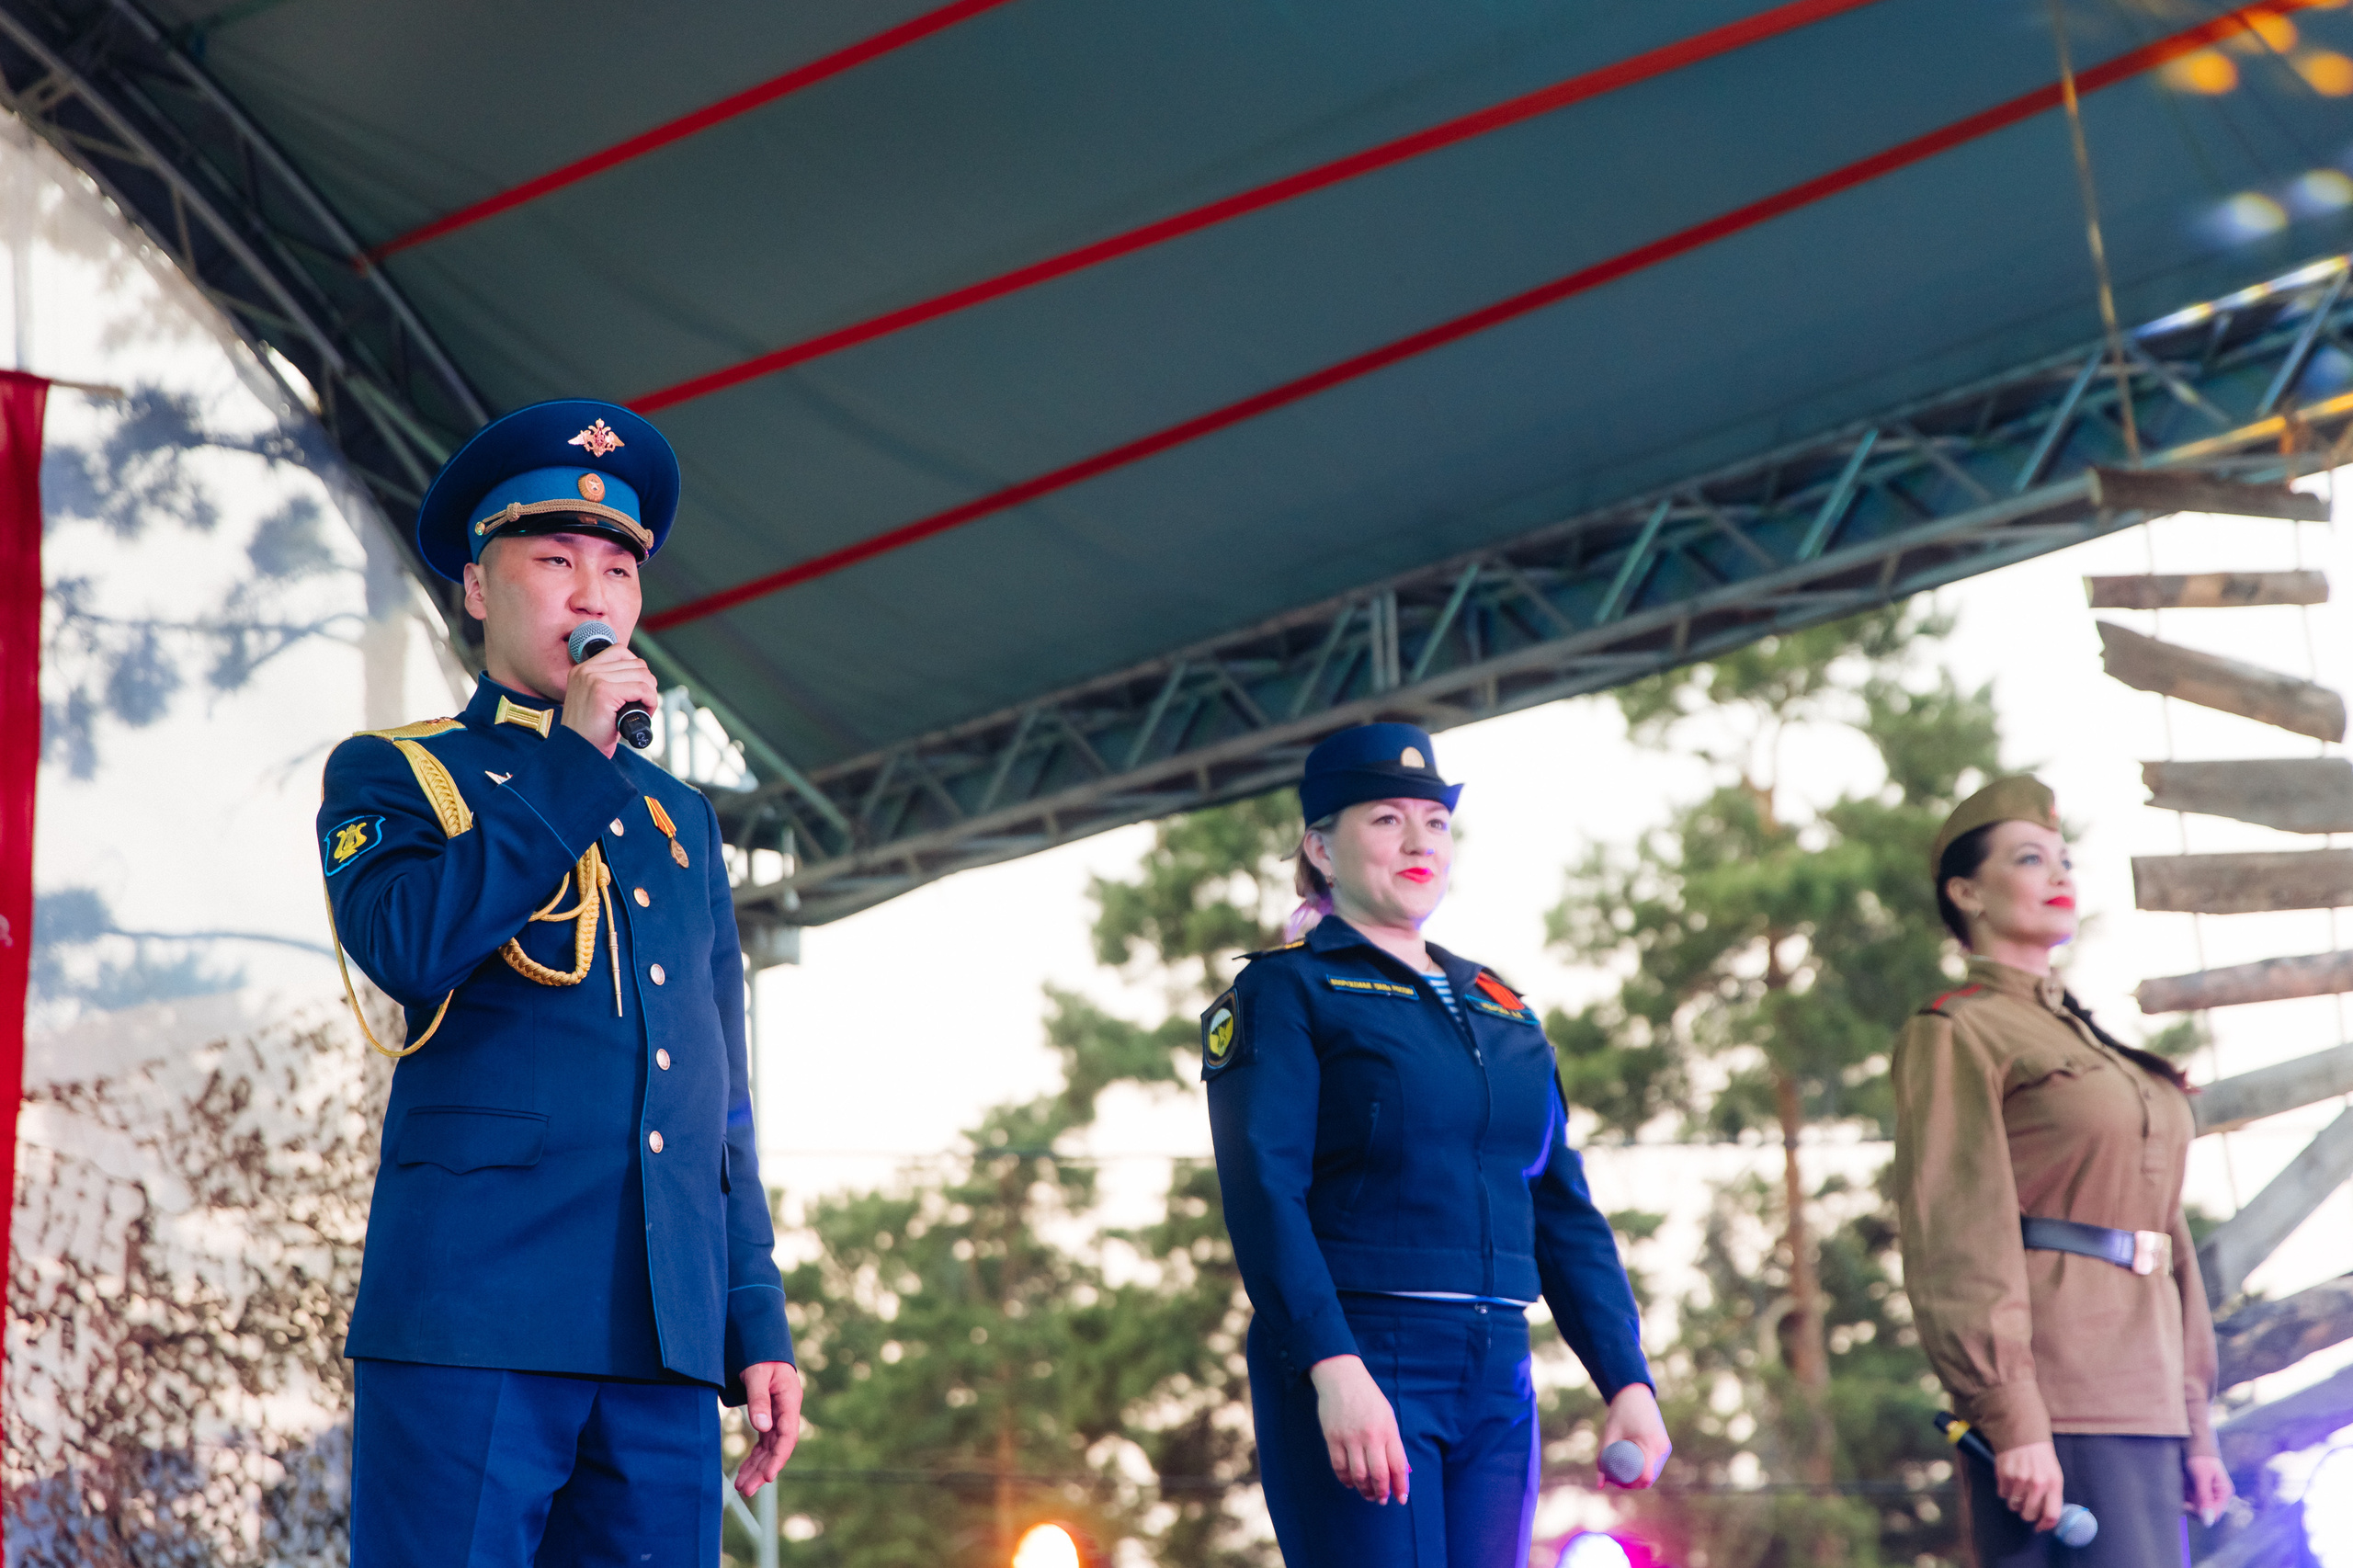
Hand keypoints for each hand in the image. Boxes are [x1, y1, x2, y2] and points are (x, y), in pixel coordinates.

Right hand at [561, 644, 658, 757]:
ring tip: (643, 709)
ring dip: (650, 694)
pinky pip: (642, 689)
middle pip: (636, 663)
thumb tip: (641, 673)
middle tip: (643, 703)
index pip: (620, 651)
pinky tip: (645, 713)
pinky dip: (650, 702)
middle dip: (647, 683)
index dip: (636, 669)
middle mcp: (586, 671)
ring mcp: (594, 680)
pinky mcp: (604, 692)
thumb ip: (609, 682)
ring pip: (642, 675)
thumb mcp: (594, 699)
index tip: (637, 689)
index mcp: (582, 669)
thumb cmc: (590, 731)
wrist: (578, 751)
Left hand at [733, 1361, 802, 1497]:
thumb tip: (762, 1427)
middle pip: (778, 1448)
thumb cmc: (760, 1356)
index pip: (787, 1436)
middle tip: (747, 1490)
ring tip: (742, 1487)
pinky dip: (754, 1458)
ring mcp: (778, 1417)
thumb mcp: (758, 1374)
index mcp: (789, 1401)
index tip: (768, 1476)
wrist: (762, 1346)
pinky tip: (744, 1472)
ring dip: (757, 1468)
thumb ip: (759, 1400)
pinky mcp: (768, 1418)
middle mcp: (786, 1412)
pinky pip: (763, 1443)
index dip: (778, 1458)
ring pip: (769, 1449)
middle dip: (763, 1470)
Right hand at [1309, 1354, 1407, 1503]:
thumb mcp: (1388, 1416)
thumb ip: (1393, 1442)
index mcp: (1388, 1430)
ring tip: (1368, 1494)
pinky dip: (1345, 1479)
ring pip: (1358, 1474)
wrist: (1341, 1377)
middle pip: (1378, 1474)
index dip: (1401, 1486)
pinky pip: (1339, 1466)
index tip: (1401, 1499)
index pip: (1397, 1465)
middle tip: (1382, 1500)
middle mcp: (1370, 1436)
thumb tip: (1399, 1470)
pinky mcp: (1332, 1438)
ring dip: (1364, 1489)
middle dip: (1382, 1492)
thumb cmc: (1368, 1397)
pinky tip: (1351, 1483)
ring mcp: (1350, 1438)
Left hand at [1599, 1382, 1670, 1486]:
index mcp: (1651, 1444)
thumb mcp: (1610, 1434)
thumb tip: (1599, 1485)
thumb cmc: (1620, 1411)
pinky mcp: (1663, 1445)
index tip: (1615, 1482)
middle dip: (1632, 1483)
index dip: (1631, 1485)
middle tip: (1613, 1479)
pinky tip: (1628, 1465)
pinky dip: (1642, 1467)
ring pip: (1652, 1472)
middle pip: (1649, 1478)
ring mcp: (1664, 1447)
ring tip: (1619, 1472)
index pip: (1645, 1477)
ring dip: (1637, 1476)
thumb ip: (1603, 1459)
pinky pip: (1653, 1464)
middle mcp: (1661, 1448)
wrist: (1634, 1392)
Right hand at [1994, 1440, 2065, 1530]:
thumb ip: (2052, 1497)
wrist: (2023, 1436)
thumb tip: (2046, 1519)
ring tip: (2018, 1488)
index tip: (2039, 1526)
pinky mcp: (2003, 1474)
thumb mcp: (2054, 1476)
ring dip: (2015, 1501)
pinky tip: (2010, 1480)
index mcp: (2053, 1484)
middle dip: (2027, 1513)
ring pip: (2013, 1506)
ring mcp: (2019, 1479)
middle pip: (2029, 1514)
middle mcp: (2037, 1483)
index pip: (2051, 1515)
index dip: (2044, 1525)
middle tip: (2026, 1504)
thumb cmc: (2041, 1459)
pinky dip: (2005, 1491)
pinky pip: (2002, 1494)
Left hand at [2185, 1454, 2232, 1524]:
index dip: (2199, 1513)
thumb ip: (2204, 1497)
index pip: (2214, 1514)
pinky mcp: (2194, 1487)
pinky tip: (2179, 1478)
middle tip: (2179, 1490)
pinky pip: (2185, 1495)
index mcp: (2223, 1492)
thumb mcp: (2201, 1476)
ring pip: (2191, 1504)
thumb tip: (2208, 1521)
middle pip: (2202, 1511)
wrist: (2190, 1437)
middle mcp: (2215, 1494)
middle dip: (2189, 1503)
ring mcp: (2204, 1491)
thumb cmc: (2199, 1454)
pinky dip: (2180, 1489)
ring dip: (2183, 1495)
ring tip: (2181, 1479)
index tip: (2185, 1505)